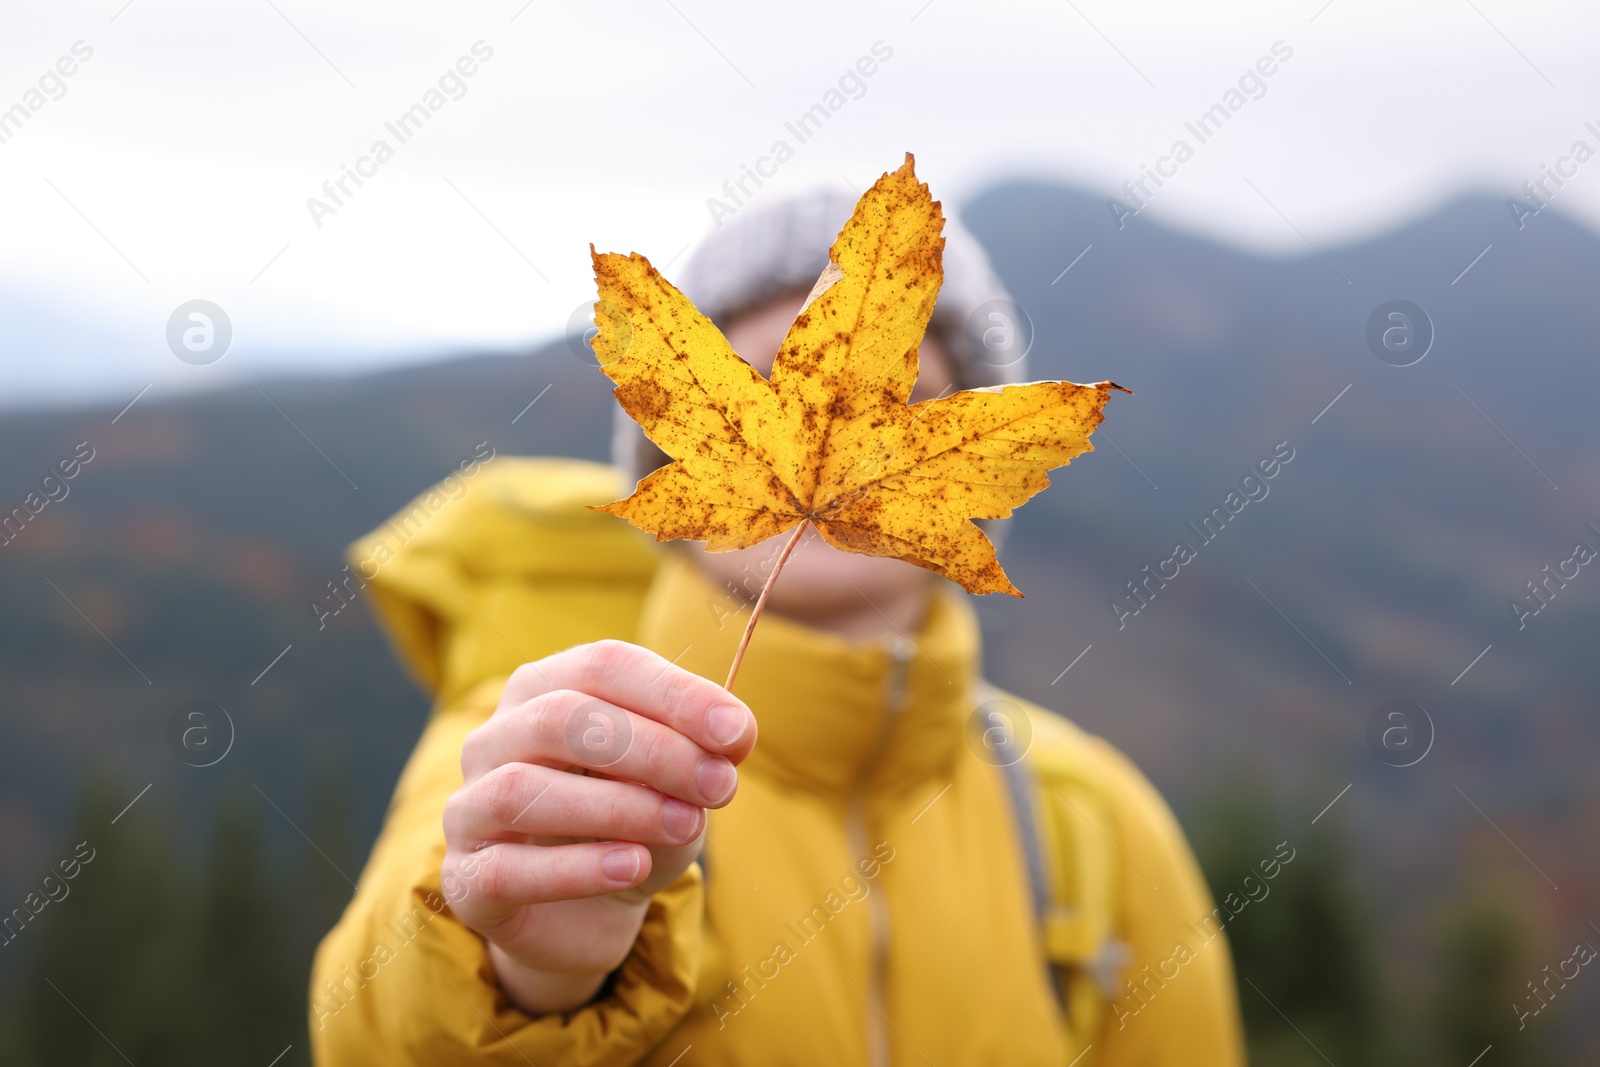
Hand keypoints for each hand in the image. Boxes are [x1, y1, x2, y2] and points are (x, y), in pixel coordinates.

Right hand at [441, 641, 756, 1014]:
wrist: (589, 913)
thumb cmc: (633, 825)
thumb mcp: (676, 784)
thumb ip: (697, 754)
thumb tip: (734, 732)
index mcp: (544, 689)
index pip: (604, 666)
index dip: (674, 694)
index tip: (738, 732)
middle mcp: (494, 738)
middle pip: (562, 719)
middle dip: (654, 749)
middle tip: (721, 785)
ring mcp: (468, 808)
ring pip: (524, 789)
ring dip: (618, 806)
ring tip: (687, 825)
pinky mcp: (466, 880)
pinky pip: (509, 868)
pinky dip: (577, 867)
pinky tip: (634, 866)